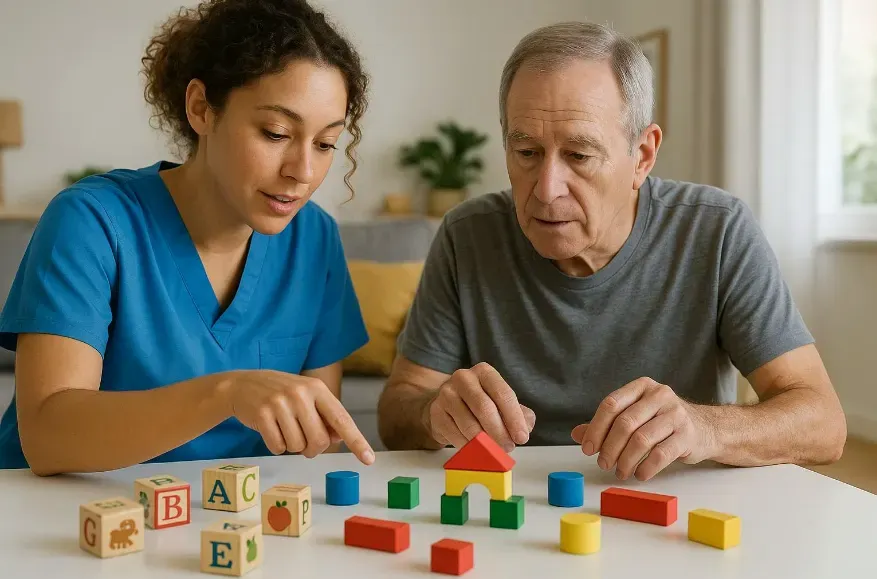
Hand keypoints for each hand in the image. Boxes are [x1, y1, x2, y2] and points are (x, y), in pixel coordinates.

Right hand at [225, 370, 374, 464]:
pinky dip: (276, 446)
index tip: (369, 459)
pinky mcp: (262, 415)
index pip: (342, 419)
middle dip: (312, 448)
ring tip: (283, 428)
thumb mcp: (306, 398)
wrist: (242, 384)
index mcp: (317, 388)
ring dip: (292, 446)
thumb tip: (339, 437)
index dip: (357, 441)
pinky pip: (278, 448)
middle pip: (319, 441)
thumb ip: (324, 416)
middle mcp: (301, 394)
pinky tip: (270, 430)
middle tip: (303, 440)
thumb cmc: (281, 394)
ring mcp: (280, 403)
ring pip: (297, 447)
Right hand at [424, 362, 535, 451]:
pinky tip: (476, 450)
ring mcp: (447, 394)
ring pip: (469, 424)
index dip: (514, 418)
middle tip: (508, 448)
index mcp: (484, 372)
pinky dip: (469, 447)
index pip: (503, 394)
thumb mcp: (502, 404)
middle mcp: (463, 378)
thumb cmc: (480, 405)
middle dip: (499, 432)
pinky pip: (455, 434)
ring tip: (494, 452)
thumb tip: (525, 428)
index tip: (521, 437)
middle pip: (484, 408)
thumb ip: (519, 414)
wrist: (447, 407)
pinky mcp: (436, 412)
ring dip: (485, 443)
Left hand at [571, 377, 716, 480]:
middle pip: (625, 423)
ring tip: (620, 472)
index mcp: (641, 387)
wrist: (707, 428)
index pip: (611, 404)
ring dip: (626, 460)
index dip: (595, 428)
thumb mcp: (636, 416)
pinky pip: (661, 454)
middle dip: (609, 447)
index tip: (587, 448)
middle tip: (603, 464)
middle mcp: (659, 395)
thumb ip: (607, 424)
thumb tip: (577, 434)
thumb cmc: (663, 422)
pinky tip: (639, 475)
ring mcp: (676, 414)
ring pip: (641, 439)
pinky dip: (646, 468)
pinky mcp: (688, 434)